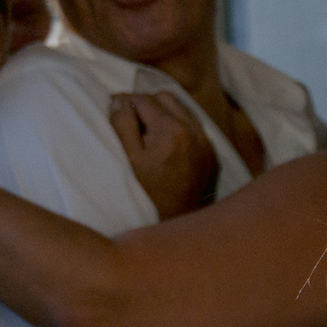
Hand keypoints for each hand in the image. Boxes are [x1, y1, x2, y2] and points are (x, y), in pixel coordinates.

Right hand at [111, 90, 217, 219]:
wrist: (176, 228)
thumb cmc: (146, 195)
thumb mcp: (127, 160)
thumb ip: (122, 125)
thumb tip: (121, 101)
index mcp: (171, 130)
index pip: (144, 99)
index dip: (125, 102)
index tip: (113, 108)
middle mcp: (195, 133)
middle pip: (166, 98)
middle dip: (146, 104)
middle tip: (130, 121)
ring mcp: (207, 145)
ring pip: (183, 110)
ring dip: (164, 113)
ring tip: (147, 132)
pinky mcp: (213, 157)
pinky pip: (196, 129)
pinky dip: (180, 129)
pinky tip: (166, 145)